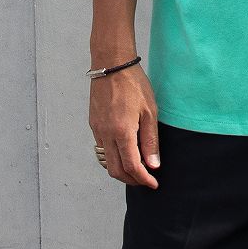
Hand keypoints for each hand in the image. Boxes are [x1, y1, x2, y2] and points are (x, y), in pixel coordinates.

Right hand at [89, 63, 161, 187]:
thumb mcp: (149, 110)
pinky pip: (102, 148)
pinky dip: (113, 156)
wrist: (111, 65)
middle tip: (146, 179)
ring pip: (107, 161)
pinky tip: (125, 149)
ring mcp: (97, 130)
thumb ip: (150, 140)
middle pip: (116, 170)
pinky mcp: (93, 124)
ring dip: (121, 169)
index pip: (132, 167)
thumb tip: (153, 165)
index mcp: (122, 132)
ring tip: (137, 167)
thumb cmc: (134, 84)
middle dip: (131, 179)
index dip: (143, 179)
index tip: (153, 184)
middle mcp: (106, 134)